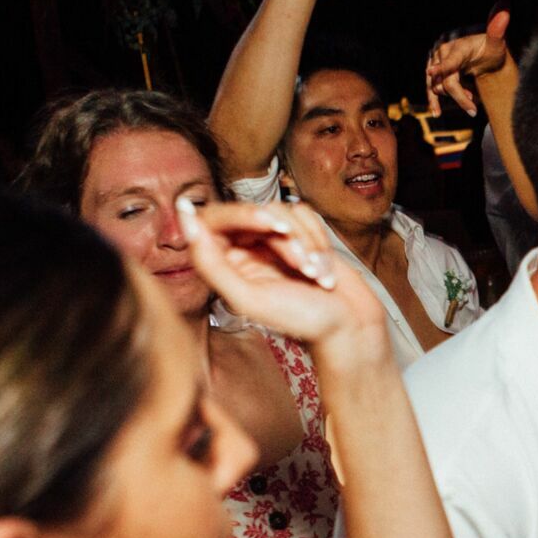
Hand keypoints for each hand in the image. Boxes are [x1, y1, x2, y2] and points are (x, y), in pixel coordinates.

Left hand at [180, 200, 388, 355]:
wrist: (350, 326)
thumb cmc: (301, 320)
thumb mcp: (249, 298)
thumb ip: (211, 264)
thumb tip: (187, 221)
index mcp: (225, 265)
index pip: (216, 219)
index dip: (243, 215)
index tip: (271, 226)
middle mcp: (246, 250)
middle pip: (253, 211)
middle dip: (284, 236)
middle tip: (302, 262)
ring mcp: (275, 242)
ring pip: (282, 211)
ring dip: (305, 241)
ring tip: (314, 275)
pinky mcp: (302, 235)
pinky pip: (303, 213)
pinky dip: (318, 238)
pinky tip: (323, 268)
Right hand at [425, 9, 511, 116]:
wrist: (483, 54)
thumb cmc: (491, 48)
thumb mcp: (497, 42)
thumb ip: (497, 28)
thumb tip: (504, 4)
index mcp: (459, 47)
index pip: (451, 59)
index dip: (442, 66)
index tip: (432, 72)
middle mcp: (444, 53)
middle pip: (447, 81)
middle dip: (460, 97)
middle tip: (474, 111)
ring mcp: (436, 63)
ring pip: (437, 86)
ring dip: (455, 96)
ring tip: (472, 99)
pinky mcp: (434, 73)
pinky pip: (432, 88)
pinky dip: (434, 101)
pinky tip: (437, 112)